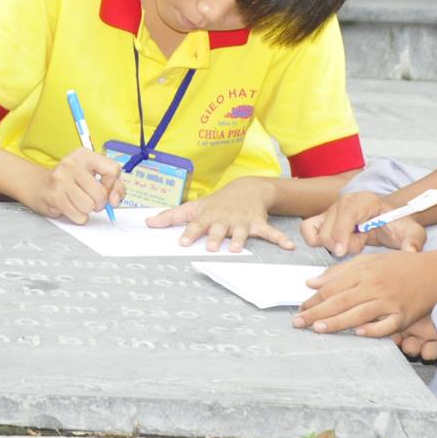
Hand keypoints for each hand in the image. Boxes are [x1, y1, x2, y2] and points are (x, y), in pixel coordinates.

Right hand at [22, 148, 124, 223]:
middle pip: (101, 193)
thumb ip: (113, 186)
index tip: (105, 186)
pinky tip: (72, 207)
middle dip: (100, 202)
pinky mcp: (55, 196)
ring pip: (89, 206)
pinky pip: (79, 216)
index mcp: (85, 154)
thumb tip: (115, 200)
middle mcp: (72, 163)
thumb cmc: (72, 181)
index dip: (113, 184)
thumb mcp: (94, 176)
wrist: (40, 186)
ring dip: (88, 210)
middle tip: (91, 198)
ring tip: (80, 202)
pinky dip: (79, 217)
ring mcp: (61, 179)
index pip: (113, 170)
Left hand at [144, 177, 293, 251]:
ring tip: (238, 249)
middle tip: (212, 247)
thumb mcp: (194, 207)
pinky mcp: (258, 223)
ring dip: (240, 239)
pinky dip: (280, 239)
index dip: (189, 233)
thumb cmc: (216, 203)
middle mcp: (224, 219)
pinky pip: (270, 232)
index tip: (182, 243)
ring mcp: (242, 221)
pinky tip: (289, 246)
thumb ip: (171, 217)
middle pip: (218, 229)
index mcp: (208, 216)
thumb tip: (147, 223)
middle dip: (215, 237)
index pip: (196, 225)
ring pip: (241, 232)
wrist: (247, 188)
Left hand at [290, 249, 436, 337]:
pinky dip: (373, 330)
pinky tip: (358, 333)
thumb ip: (339, 271)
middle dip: (316, 313)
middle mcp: (373, 286)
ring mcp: (389, 302)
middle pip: (340, 301)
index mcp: (363, 271)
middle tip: (298, 323)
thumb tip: (311, 282)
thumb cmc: (399, 266)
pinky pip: (386, 326)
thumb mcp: (369, 260)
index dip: (314, 299)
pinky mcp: (403, 316)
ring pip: (358, 314)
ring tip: (317, 329)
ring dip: (336, 322)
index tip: (299, 308)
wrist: (434, 272)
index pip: (332, 287)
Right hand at [301, 191, 426, 257]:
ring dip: (335, 244)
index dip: (341, 232)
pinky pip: (308, 229)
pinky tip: (336, 245)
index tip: (342, 251)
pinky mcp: (322, 218)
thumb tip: (411, 251)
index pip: (346, 213)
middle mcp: (345, 201)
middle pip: (330, 227)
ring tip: (354, 243)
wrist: (390, 220)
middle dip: (344, 244)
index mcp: (365, 200)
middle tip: (362, 244)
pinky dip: (315, 241)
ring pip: (319, 232)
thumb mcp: (413, 232)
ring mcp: (331, 209)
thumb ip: (414, 241)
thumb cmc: (398, 225)